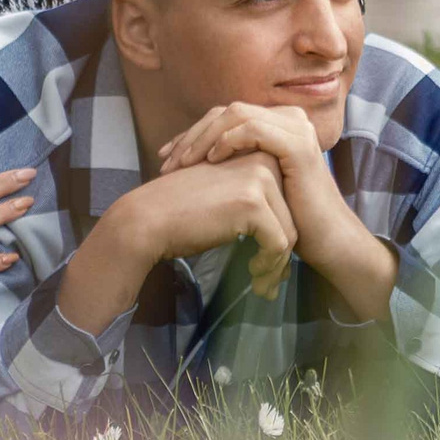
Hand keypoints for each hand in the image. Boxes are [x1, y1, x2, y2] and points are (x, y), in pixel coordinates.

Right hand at [58, 151, 299, 331]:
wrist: (147, 220)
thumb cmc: (180, 213)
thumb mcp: (223, 194)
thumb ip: (252, 198)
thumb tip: (283, 228)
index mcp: (256, 153)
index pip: (286, 198)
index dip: (280, 234)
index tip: (266, 264)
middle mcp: (262, 159)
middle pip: (292, 214)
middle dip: (283, 254)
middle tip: (269, 282)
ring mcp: (258, 179)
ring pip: (290, 231)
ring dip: (277, 265)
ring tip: (262, 286)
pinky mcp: (252, 204)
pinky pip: (278, 243)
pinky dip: (270, 267)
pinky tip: (254, 279)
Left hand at [156, 102, 398, 321]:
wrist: (326, 240)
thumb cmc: (289, 217)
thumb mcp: (255, 183)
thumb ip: (234, 163)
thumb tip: (190, 157)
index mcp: (278, 123)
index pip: (225, 116)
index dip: (192, 133)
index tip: (166, 158)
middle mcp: (289, 118)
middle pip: (227, 111)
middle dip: (192, 134)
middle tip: (168, 161)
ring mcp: (296, 128)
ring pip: (237, 115)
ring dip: (204, 137)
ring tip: (183, 162)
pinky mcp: (298, 145)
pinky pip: (255, 130)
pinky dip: (229, 140)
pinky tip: (211, 159)